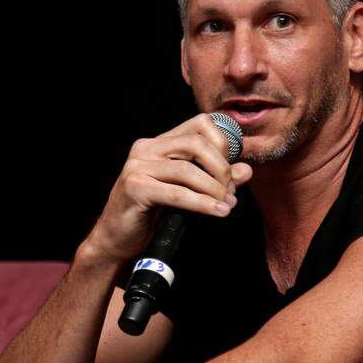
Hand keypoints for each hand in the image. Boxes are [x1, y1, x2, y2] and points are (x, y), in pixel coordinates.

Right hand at [84, 114, 252, 264]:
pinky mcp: (135, 187)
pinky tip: (217, 212)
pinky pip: (177, 193)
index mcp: (158, 143)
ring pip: (188, 170)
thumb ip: (214, 178)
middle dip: (221, 168)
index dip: (222, 143)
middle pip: (196, 143)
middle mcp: (145, 148)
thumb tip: (246, 170)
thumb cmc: (150, 213)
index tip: (231, 170)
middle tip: (230, 192)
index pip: (200, 124)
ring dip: (214, 190)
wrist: (116, 238)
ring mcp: (137, 166)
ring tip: (225, 206)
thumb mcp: (186, 191)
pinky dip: (202, 204)